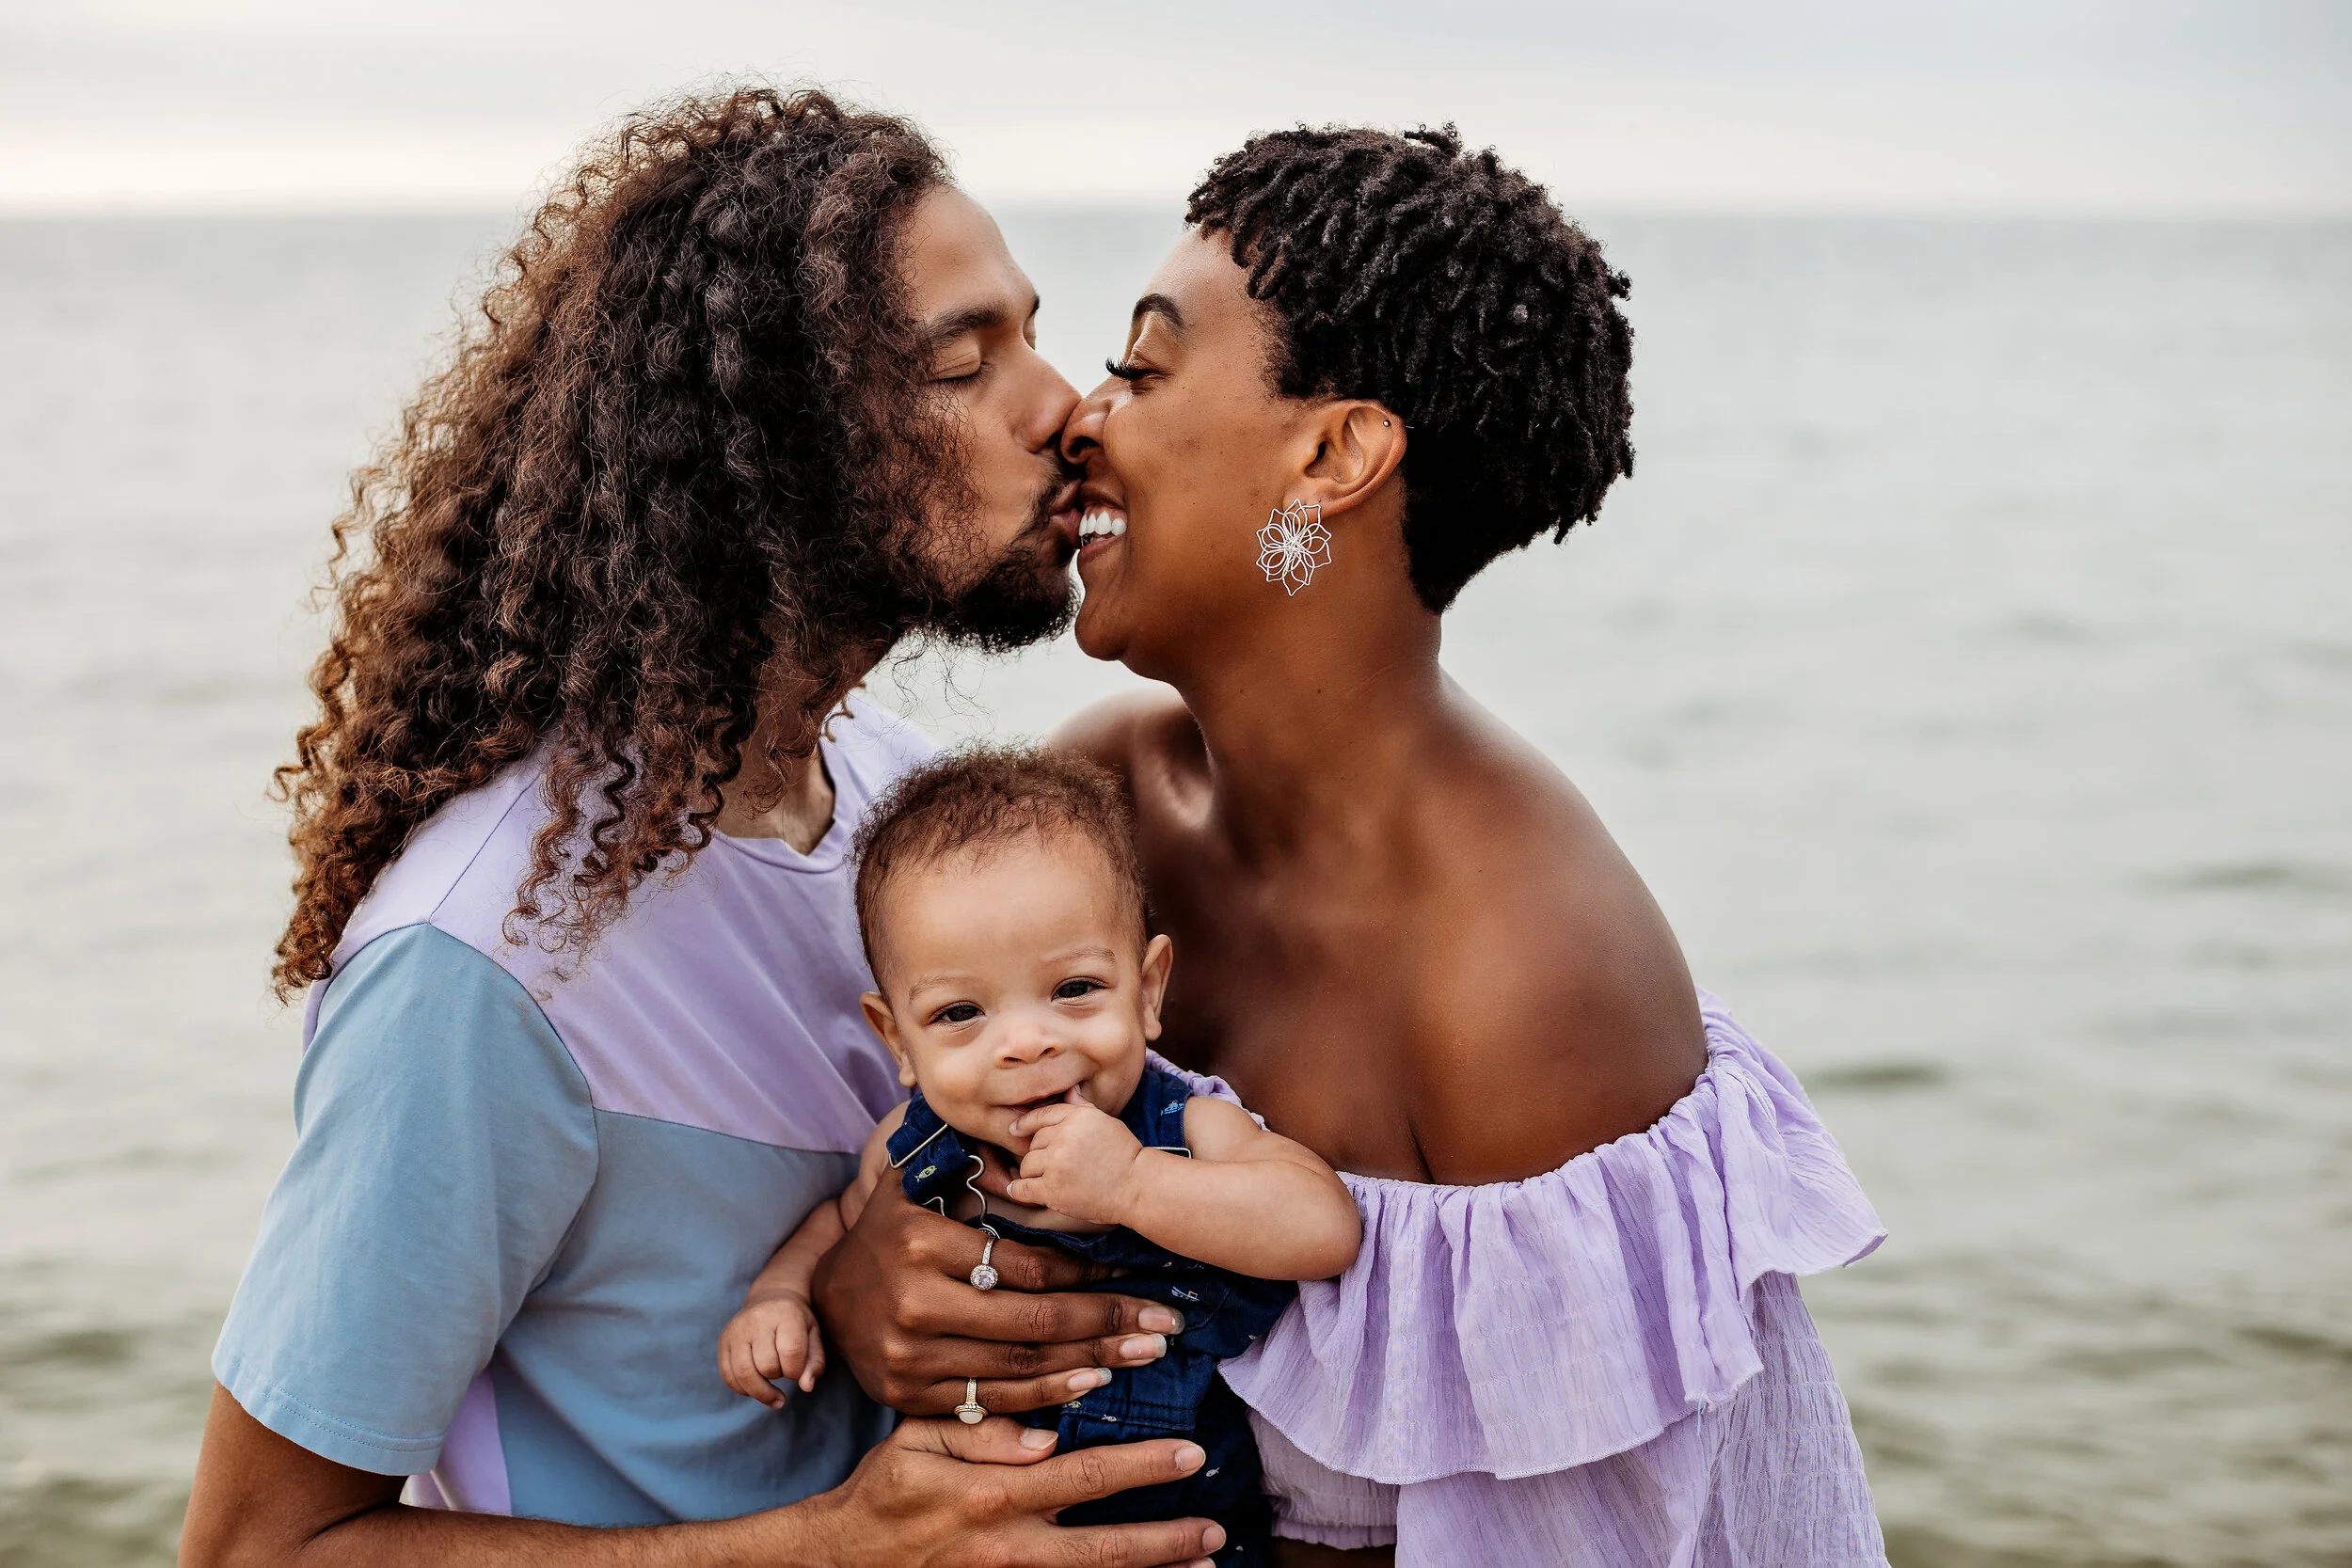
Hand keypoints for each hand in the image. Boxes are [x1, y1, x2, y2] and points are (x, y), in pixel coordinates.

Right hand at [720, 1290, 824, 1409]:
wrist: (770, 1299)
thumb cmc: (796, 1322)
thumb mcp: (813, 1336)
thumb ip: (815, 1363)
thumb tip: (806, 1387)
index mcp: (785, 1313)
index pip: (791, 1353)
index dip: (797, 1371)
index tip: (798, 1369)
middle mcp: (757, 1319)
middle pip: (766, 1366)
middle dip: (778, 1377)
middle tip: (784, 1371)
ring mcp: (736, 1330)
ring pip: (744, 1374)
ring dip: (760, 1392)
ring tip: (773, 1396)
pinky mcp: (723, 1342)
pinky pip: (728, 1376)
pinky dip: (743, 1390)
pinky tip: (756, 1387)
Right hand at [804, 1416, 1222, 1567]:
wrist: (840, 1560)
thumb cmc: (884, 1491)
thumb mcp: (919, 1438)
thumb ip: (984, 1432)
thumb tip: (1048, 1436)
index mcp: (994, 1495)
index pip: (1084, 1477)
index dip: (1142, 1466)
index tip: (1189, 1454)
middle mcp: (1008, 1547)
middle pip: (1104, 1550)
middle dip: (1166, 1541)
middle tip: (1216, 1530)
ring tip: (1204, 1565)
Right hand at [811, 1178, 1184, 1415]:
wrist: (827, 1298)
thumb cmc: (889, 1232)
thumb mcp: (915, 1185)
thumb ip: (967, 1162)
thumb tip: (1032, 1131)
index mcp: (921, 1243)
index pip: (1026, 1267)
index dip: (1087, 1274)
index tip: (1136, 1274)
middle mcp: (914, 1303)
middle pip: (1032, 1319)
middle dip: (1107, 1323)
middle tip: (1162, 1324)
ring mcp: (910, 1357)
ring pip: (1018, 1364)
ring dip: (1090, 1362)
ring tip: (1142, 1353)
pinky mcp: (910, 1396)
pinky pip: (991, 1399)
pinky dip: (1046, 1395)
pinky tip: (1090, 1382)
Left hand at [1006, 1089, 1145, 1224]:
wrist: (1136, 1186)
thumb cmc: (1125, 1154)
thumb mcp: (1105, 1122)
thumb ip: (1081, 1107)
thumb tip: (1070, 1089)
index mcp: (1076, 1117)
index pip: (1041, 1116)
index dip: (1025, 1123)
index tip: (1015, 1129)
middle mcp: (1063, 1137)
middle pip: (1033, 1142)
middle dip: (1039, 1153)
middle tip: (1051, 1163)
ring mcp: (1056, 1164)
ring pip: (1027, 1165)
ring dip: (1032, 1173)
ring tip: (1045, 1178)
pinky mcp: (1052, 1190)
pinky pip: (1023, 1188)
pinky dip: (1018, 1190)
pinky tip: (1017, 1190)